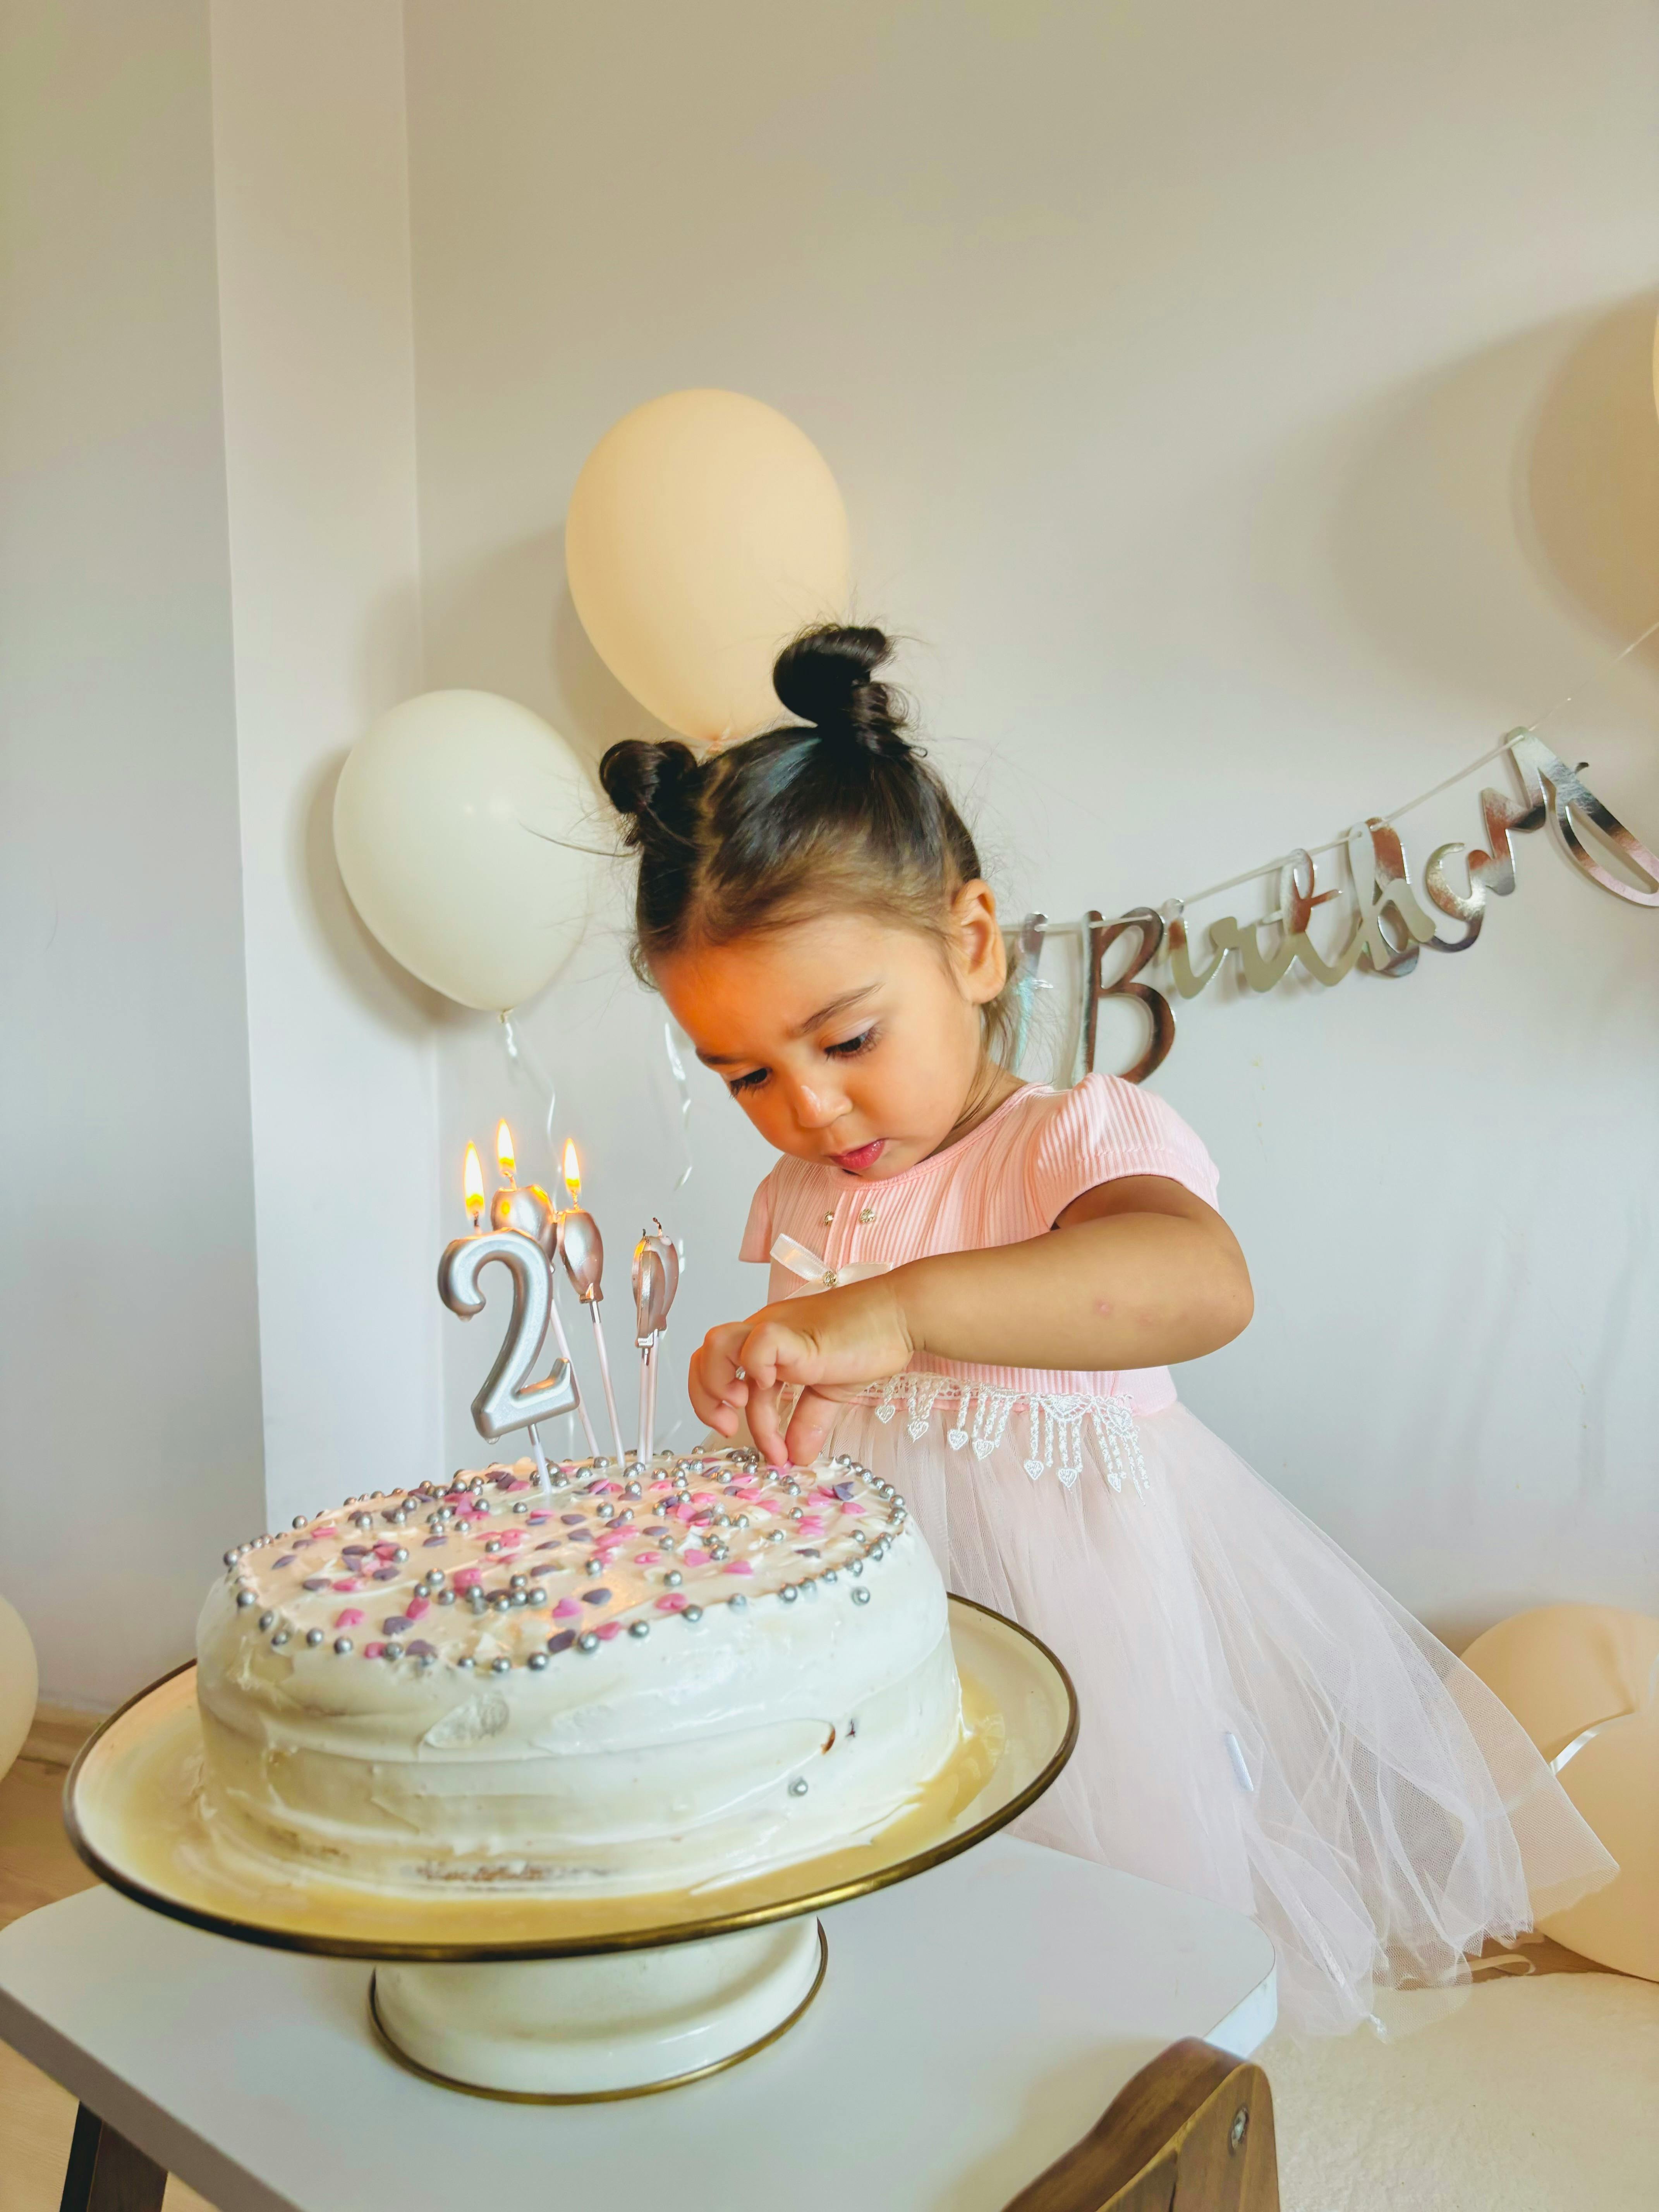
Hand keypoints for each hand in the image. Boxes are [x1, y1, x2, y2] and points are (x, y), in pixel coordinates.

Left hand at [688, 1274, 916, 1466]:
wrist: (899, 1316)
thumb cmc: (867, 1342)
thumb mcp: (829, 1391)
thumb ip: (808, 1421)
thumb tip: (798, 1457)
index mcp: (767, 1345)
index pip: (717, 1368)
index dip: (714, 1403)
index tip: (737, 1434)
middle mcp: (764, 1333)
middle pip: (705, 1356)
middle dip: (706, 1399)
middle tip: (731, 1429)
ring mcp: (777, 1330)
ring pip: (717, 1344)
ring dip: (720, 1383)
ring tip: (744, 1408)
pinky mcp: (796, 1334)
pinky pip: (758, 1343)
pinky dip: (756, 1368)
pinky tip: (775, 1386)